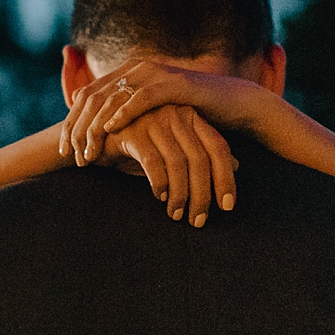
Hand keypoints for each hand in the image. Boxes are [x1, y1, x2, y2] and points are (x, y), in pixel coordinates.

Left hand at [60, 57, 261, 167]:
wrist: (232, 105)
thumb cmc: (190, 114)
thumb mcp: (152, 113)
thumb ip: (125, 111)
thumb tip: (93, 122)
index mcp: (127, 72)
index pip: (86, 96)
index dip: (70, 123)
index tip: (63, 150)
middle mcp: (137, 67)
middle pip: (92, 97)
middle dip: (77, 129)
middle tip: (71, 156)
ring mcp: (155, 73)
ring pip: (111, 99)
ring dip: (95, 128)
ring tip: (88, 152)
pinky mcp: (174, 84)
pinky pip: (141, 98)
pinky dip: (122, 114)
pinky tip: (111, 131)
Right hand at [100, 103, 239, 226]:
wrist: (97, 135)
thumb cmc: (141, 142)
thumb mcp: (175, 148)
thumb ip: (203, 153)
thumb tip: (237, 164)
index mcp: (191, 116)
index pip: (218, 147)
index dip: (226, 178)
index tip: (227, 207)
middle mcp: (175, 114)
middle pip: (201, 158)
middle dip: (203, 194)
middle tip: (199, 220)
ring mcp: (153, 119)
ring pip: (178, 163)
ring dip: (180, 194)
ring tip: (176, 215)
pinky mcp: (132, 131)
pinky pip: (153, 162)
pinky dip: (159, 183)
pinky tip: (159, 197)